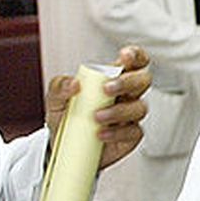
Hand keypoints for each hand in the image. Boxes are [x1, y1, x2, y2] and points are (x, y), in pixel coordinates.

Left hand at [44, 45, 151, 170]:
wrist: (63, 145)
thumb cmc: (66, 115)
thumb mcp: (56, 98)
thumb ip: (60, 86)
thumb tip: (74, 84)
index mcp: (113, 78)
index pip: (134, 61)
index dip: (135, 55)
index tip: (124, 57)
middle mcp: (126, 94)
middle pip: (143, 80)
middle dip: (128, 82)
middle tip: (106, 89)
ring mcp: (130, 116)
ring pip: (140, 107)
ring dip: (120, 111)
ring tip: (97, 117)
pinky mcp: (130, 137)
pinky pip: (133, 132)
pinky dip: (117, 133)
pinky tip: (100, 134)